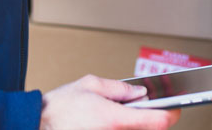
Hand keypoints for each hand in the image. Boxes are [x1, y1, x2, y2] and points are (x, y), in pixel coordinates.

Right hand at [40, 75, 180, 129]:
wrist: (36, 126)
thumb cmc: (57, 109)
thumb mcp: (89, 85)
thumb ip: (119, 88)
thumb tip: (138, 93)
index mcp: (115, 119)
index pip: (159, 121)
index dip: (172, 113)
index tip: (175, 107)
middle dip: (152, 118)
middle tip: (149, 106)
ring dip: (138, 124)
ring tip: (130, 112)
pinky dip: (125, 129)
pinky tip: (116, 121)